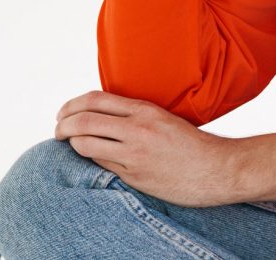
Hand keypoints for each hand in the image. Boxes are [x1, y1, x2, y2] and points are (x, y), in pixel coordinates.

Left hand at [54, 90, 235, 207]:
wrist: (217, 169)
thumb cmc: (194, 145)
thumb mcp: (165, 118)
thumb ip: (136, 116)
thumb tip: (103, 116)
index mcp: (145, 110)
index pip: (96, 100)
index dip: (72, 105)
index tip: (64, 112)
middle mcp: (137, 129)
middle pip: (83, 121)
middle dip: (62, 125)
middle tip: (57, 130)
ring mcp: (133, 154)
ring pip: (85, 144)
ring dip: (70, 143)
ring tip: (68, 144)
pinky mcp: (134, 175)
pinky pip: (100, 164)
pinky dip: (89, 159)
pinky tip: (90, 157)